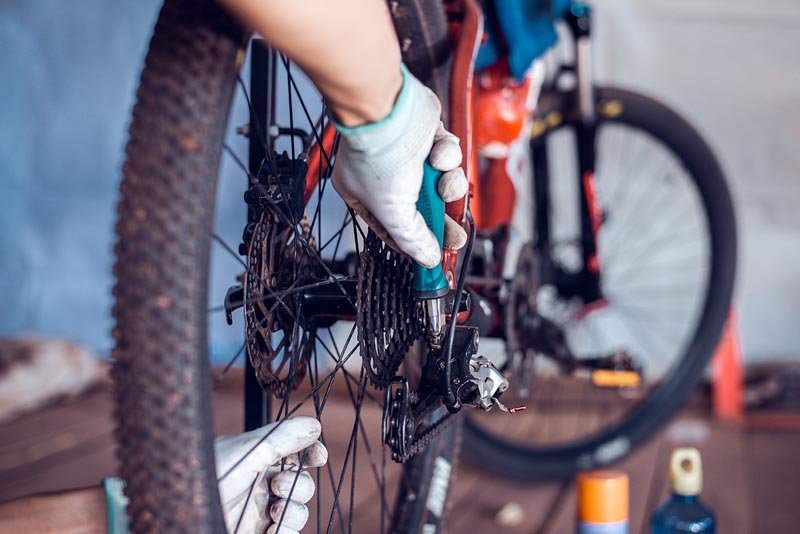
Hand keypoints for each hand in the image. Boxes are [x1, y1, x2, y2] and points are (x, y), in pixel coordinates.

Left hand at [216, 416, 327, 533]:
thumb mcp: (247, 452)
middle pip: (303, 484)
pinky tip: (271, 530)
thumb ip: (283, 438)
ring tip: (274, 512)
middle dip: (299, 485)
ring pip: (299, 512)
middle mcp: (260, 486)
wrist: (179, 517)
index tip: (317, 456)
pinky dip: (287, 533)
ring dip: (295, 511)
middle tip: (275, 486)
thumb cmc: (206, 478)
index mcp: (257, 459)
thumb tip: (315, 425)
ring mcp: (260, 513)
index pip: (296, 454)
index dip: (311, 453)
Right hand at [332, 65, 468, 268]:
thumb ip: (412, 239)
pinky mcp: (426, 137)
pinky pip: (446, 156)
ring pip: (439, 183)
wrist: (390, 110)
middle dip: (441, 220)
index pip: (392, 229)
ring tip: (444, 181)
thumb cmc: (378, 154)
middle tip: (454, 236)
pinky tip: (438, 153)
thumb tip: (426, 258)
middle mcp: (385, 176)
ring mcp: (407, 156)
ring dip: (447, 185)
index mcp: (365, 196)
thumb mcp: (394, 212)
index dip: (414, 244)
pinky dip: (447, 157)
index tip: (432, 259)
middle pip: (422, 209)